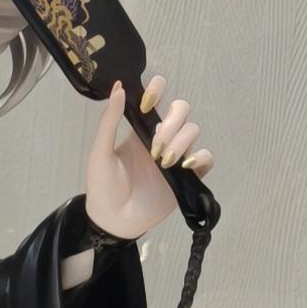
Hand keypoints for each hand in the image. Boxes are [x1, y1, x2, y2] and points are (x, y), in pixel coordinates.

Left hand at [83, 77, 214, 241]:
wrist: (113, 220)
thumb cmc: (103, 186)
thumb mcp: (100, 152)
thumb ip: (109, 121)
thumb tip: (119, 87)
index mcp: (140, 129)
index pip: (156, 98)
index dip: (158, 89)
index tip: (148, 101)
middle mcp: (161, 137)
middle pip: (181, 109)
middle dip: (172, 120)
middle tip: (155, 143)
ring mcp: (176, 155)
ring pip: (193, 130)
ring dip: (180, 140)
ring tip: (162, 161)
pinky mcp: (189, 175)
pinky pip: (206, 156)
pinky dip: (200, 156)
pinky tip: (184, 165)